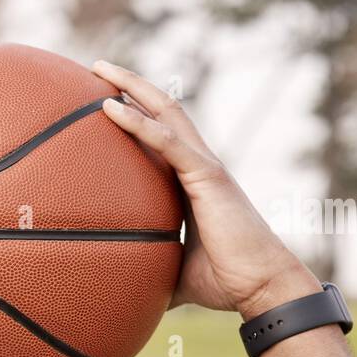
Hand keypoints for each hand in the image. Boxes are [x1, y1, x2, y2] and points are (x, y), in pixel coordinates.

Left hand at [91, 60, 320, 319]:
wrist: (260, 288)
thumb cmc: (224, 281)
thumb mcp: (172, 273)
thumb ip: (148, 271)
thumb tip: (120, 288)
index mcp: (191, 181)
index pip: (160, 136)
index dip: (135, 115)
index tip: (101, 101)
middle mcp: (198, 164)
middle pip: (162, 110)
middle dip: (130, 85)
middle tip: (96, 68)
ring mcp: (204, 166)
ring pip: (165, 112)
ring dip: (132, 87)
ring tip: (99, 69)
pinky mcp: (208, 175)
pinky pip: (167, 141)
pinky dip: (138, 122)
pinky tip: (110, 108)